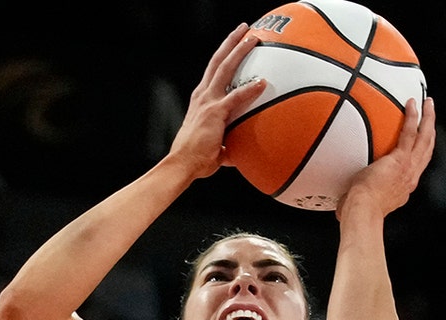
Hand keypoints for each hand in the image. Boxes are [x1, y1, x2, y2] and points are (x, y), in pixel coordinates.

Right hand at [168, 24, 266, 178]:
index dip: (224, 57)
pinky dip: (250, 88)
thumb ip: (228, 145)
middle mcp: (202, 96)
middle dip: (231, 43)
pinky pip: (236, 96)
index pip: (213, 73)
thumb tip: (240, 153)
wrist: (182, 165)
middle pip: (218, 61)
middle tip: (244, 29)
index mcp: (200, 101)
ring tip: (253, 38)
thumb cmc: (195, 160)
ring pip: (224, 69)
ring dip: (239, 51)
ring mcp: (207, 102)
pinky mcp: (214, 112)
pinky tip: (263, 82)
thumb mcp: (214, 148)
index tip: (234, 45)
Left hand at [337, 97, 435, 220]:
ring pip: (425, 138)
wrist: (362, 211)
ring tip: (428, 104)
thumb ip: (353, 197)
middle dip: (430, 132)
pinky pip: (410, 133)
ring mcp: (408, 168)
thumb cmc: (356, 212)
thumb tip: (339, 202)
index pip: (414, 167)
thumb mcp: (357, 202)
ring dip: (428, 119)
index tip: (417, 145)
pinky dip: (413, 117)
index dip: (418, 155)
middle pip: (426, 150)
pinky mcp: (401, 160)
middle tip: (430, 116)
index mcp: (402, 187)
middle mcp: (410, 177)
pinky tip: (412, 104)